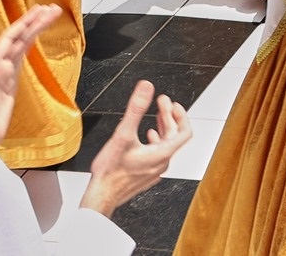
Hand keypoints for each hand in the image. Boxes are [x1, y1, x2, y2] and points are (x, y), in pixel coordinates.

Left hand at [0, 4, 62, 149]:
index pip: (9, 40)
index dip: (23, 24)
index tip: (38, 11)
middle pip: (18, 38)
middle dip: (34, 22)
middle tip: (52, 8)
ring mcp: (4, 72)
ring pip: (22, 45)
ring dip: (35, 29)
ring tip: (51, 15)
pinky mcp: (11, 80)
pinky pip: (23, 57)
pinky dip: (32, 43)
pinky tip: (37, 35)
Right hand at [78, 81, 192, 217]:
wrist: (101, 196)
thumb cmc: (110, 172)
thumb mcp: (123, 134)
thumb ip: (136, 109)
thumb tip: (145, 88)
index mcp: (162, 154)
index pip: (184, 132)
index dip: (182, 115)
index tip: (174, 104)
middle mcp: (161, 163)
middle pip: (173, 136)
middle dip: (168, 116)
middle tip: (161, 102)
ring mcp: (154, 170)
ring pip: (165, 145)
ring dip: (162, 128)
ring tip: (156, 116)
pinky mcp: (145, 175)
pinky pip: (157, 154)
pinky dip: (154, 141)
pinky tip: (145, 138)